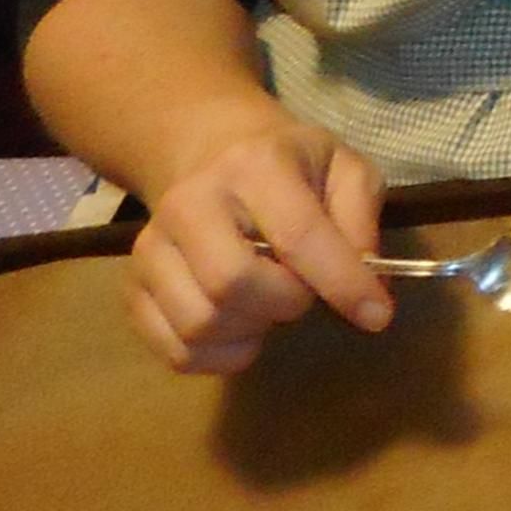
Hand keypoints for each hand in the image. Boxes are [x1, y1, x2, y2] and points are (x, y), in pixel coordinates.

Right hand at [126, 107, 388, 374]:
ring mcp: (151, 248)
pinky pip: (174, 351)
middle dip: (286, 304)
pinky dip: (218, 357)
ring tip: (269, 304)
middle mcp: (191, 204)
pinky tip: (241, 329)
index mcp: (254, 166)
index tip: (378, 316)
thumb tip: (366, 278)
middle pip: (233, 284)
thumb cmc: (289, 165)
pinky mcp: (132, 288)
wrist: (209, 153)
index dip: (342, 283)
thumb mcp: (342, 168)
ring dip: (251, 332)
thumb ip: (360, 217)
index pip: (297, 236)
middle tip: (303, 290)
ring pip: (199, 323)